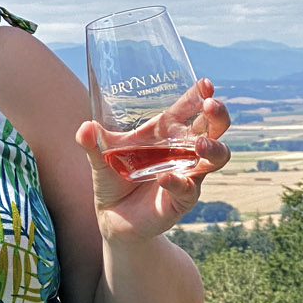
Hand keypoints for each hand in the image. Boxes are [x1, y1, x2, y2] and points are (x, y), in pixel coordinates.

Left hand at [75, 78, 231, 242]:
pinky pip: (187, 190)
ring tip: (199, 144)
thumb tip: (84, 127)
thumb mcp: (100, 158)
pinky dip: (177, 183)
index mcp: (166, 134)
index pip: (190, 109)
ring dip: (212, 148)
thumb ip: (92, 143)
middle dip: (217, 116)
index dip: (200, 95)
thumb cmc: (113, 180)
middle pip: (214, 129)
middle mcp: (183, 151)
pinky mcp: (182, 200)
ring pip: (216, 158)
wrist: (113, 218)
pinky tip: (163, 178)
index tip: (205, 83)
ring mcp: (187, 175)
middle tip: (211, 105)